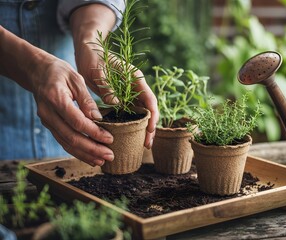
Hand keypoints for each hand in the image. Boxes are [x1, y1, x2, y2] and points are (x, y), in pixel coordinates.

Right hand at [32, 56, 114, 165]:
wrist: (37, 73)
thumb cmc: (59, 73)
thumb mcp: (76, 79)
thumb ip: (86, 99)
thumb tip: (98, 118)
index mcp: (55, 98)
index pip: (76, 121)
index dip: (93, 132)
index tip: (109, 138)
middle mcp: (48, 113)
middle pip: (71, 137)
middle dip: (92, 149)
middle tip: (110, 155)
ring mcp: (47, 121)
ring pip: (66, 143)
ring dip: (85, 154)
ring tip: (102, 160)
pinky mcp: (50, 126)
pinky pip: (63, 141)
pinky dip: (77, 151)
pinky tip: (90, 157)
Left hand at [71, 4, 158, 148]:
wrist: (89, 50)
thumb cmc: (93, 57)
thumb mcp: (98, 71)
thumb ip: (107, 87)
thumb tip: (116, 104)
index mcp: (136, 79)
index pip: (150, 100)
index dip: (152, 116)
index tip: (150, 130)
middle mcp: (137, 87)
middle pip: (149, 110)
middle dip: (150, 127)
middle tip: (147, 145)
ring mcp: (131, 92)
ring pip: (142, 113)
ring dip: (143, 128)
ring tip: (143, 145)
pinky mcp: (123, 97)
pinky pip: (132, 113)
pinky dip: (133, 125)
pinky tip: (131, 136)